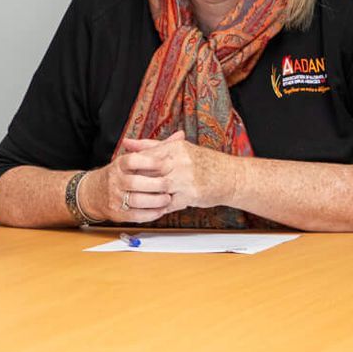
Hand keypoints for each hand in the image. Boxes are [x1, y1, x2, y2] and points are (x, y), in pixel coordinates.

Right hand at [80, 154, 173, 224]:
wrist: (94, 193)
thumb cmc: (120, 174)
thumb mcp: (133, 158)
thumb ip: (157, 149)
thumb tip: (179, 135)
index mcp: (119, 164)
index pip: (132, 160)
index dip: (150, 162)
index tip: (166, 164)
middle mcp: (115, 180)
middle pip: (134, 182)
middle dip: (155, 184)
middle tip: (170, 184)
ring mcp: (115, 197)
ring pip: (135, 200)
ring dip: (154, 201)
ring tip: (167, 199)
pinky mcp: (117, 213)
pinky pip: (135, 216)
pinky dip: (150, 214)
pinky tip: (160, 210)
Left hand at [119, 130, 235, 212]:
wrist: (230, 177)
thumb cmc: (203, 162)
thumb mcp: (179, 149)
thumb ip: (151, 146)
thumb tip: (126, 143)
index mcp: (176, 148)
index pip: (146, 156)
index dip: (133, 166)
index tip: (122, 172)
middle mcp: (180, 162)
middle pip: (149, 172)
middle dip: (136, 181)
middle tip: (124, 187)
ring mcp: (186, 179)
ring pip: (157, 188)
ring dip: (146, 196)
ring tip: (135, 199)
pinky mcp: (191, 195)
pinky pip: (169, 203)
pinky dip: (159, 207)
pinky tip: (151, 208)